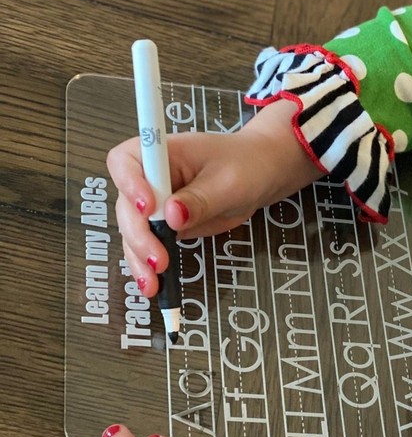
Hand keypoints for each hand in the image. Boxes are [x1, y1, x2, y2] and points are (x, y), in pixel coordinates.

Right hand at [108, 100, 322, 296]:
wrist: (260, 175)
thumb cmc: (245, 165)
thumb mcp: (228, 182)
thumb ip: (200, 199)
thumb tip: (172, 216)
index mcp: (162, 152)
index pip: (126, 161)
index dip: (129, 184)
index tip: (148, 208)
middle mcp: (151, 177)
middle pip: (126, 205)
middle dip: (139, 235)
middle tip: (159, 259)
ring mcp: (155, 203)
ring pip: (133, 231)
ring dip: (139, 258)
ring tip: (153, 282)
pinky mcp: (163, 225)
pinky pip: (147, 245)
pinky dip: (147, 265)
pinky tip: (154, 284)